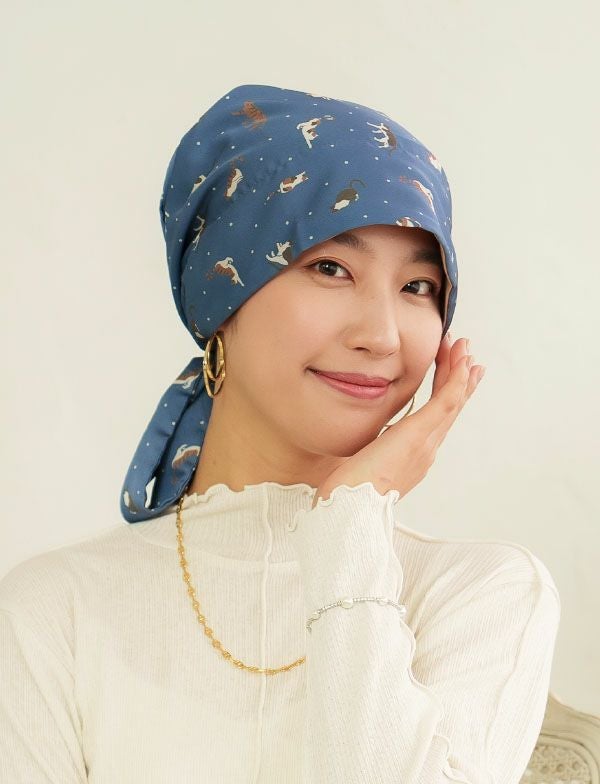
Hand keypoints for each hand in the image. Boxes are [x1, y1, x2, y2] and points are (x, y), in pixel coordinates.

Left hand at [312, 335, 485, 507]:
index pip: (435, 420)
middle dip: (460, 380)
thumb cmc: (348, 495)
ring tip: (465, 348)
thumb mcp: (359, 466)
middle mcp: (425, 451)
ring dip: (460, 371)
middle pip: (450, 409)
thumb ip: (365, 453)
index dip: (447, 396)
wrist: (348, 510)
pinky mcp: (418, 435)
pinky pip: (444, 403)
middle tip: (469, 356)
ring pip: (451, 401)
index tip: (455, 374)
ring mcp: (425, 444)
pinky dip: (456, 381)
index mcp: (413, 458)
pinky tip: (463, 363)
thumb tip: (359, 446)